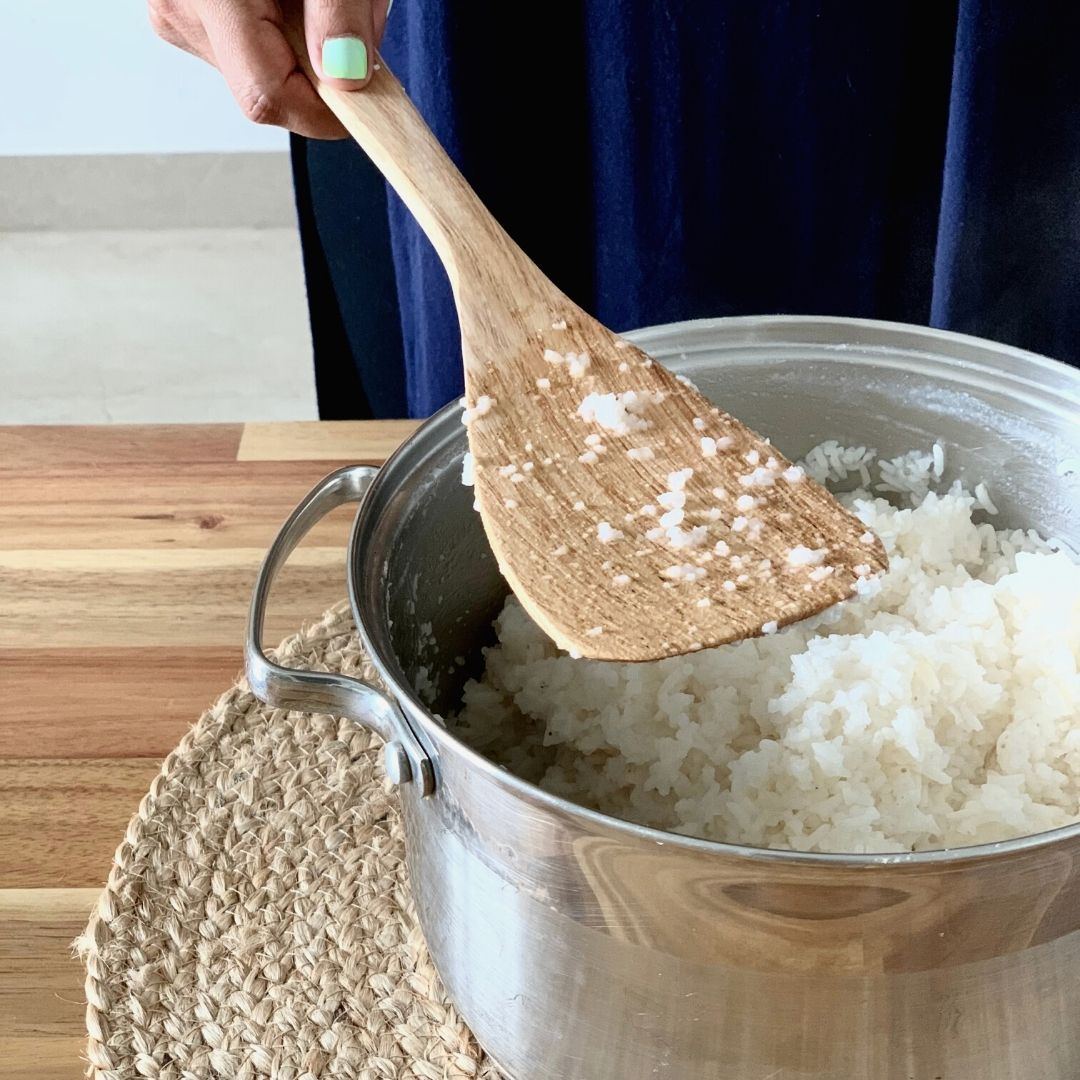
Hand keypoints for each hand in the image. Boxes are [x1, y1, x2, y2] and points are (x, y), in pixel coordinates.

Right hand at [150, 0, 389, 138]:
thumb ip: (342, 14)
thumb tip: (346, 77)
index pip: (267, 96)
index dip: (323, 114)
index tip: (367, 106)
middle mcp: (181, 8)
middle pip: (265, 88)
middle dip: (321, 71)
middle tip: (348, 16)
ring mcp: (177, 12)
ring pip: (260, 72)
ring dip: (305, 49)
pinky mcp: (185, 13)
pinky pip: (247, 48)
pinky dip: (283, 31)